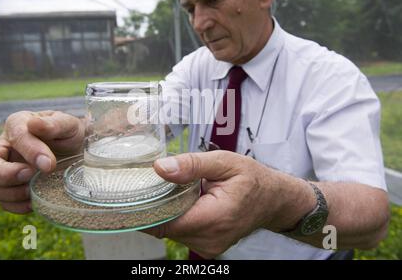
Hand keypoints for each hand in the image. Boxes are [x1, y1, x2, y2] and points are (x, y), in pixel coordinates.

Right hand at [0, 111, 84, 213]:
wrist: (78, 152)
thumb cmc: (70, 135)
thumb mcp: (69, 125)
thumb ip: (54, 124)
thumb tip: (35, 124)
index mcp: (18, 125)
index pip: (14, 136)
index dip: (29, 151)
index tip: (49, 164)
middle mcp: (4, 148)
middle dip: (1, 175)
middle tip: (29, 177)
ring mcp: (3, 171)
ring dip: (8, 194)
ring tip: (33, 191)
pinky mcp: (10, 189)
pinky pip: (1, 203)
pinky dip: (17, 206)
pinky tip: (35, 201)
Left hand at [143, 151, 282, 258]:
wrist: (274, 200)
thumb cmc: (253, 180)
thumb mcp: (225, 162)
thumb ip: (192, 165)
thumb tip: (160, 168)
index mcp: (214, 218)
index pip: (165, 222)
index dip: (147, 208)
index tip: (136, 192)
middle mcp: (210, 239)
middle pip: (165, 227)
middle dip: (158, 206)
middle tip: (158, 183)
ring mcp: (209, 247)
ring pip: (171, 232)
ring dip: (169, 212)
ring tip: (178, 192)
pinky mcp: (207, 247)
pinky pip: (181, 234)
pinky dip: (178, 218)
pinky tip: (186, 203)